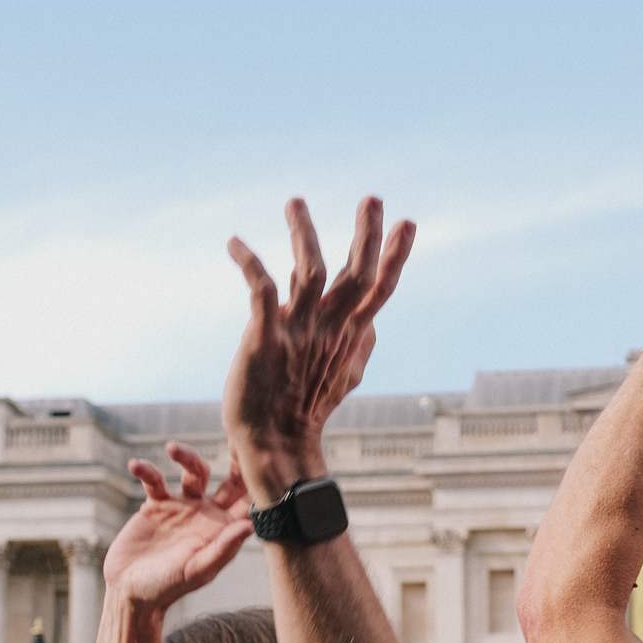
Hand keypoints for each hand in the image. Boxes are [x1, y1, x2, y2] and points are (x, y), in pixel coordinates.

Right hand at [104, 442, 250, 611]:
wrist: (132, 593)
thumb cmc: (169, 588)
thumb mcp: (198, 569)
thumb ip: (223, 548)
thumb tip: (250, 525)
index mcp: (224, 529)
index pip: (249, 500)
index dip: (259, 481)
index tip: (266, 458)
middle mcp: (208, 514)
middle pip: (229, 479)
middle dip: (235, 458)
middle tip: (237, 435)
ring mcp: (183, 507)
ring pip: (194, 472)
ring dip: (186, 456)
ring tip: (172, 448)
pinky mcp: (156, 505)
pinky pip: (155, 480)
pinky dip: (146, 470)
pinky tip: (136, 466)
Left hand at [224, 197, 414, 503]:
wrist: (273, 443)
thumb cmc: (304, 411)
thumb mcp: (343, 377)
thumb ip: (361, 346)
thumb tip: (374, 324)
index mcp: (348, 335)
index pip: (378, 289)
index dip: (394, 256)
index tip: (407, 223)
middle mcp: (329, 328)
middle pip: (355, 274)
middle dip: (366, 235)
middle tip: (373, 199)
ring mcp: (299, 331)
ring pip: (309, 271)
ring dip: (303, 233)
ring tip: (295, 202)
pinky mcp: (266, 336)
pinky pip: (261, 289)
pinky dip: (249, 262)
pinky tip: (235, 242)